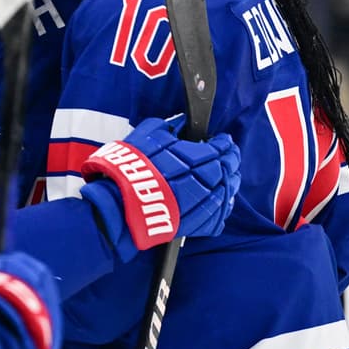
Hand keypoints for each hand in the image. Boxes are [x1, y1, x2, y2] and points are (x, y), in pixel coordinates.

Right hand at [78, 117, 238, 260]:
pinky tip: (224, 201)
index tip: (225, 140)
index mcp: (192, 158)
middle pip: (226, 170)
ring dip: (231, 182)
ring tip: (232, 176)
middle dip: (232, 161)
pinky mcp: (192, 224)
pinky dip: (223, 208)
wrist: (116, 204)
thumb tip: (180, 124)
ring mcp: (198, 205)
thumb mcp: (145, 136)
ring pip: (225, 193)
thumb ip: (167, 127)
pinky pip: (216, 217)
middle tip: (232, 155)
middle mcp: (200, 181)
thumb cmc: (128, 169)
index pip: (219, 148)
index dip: (225, 143)